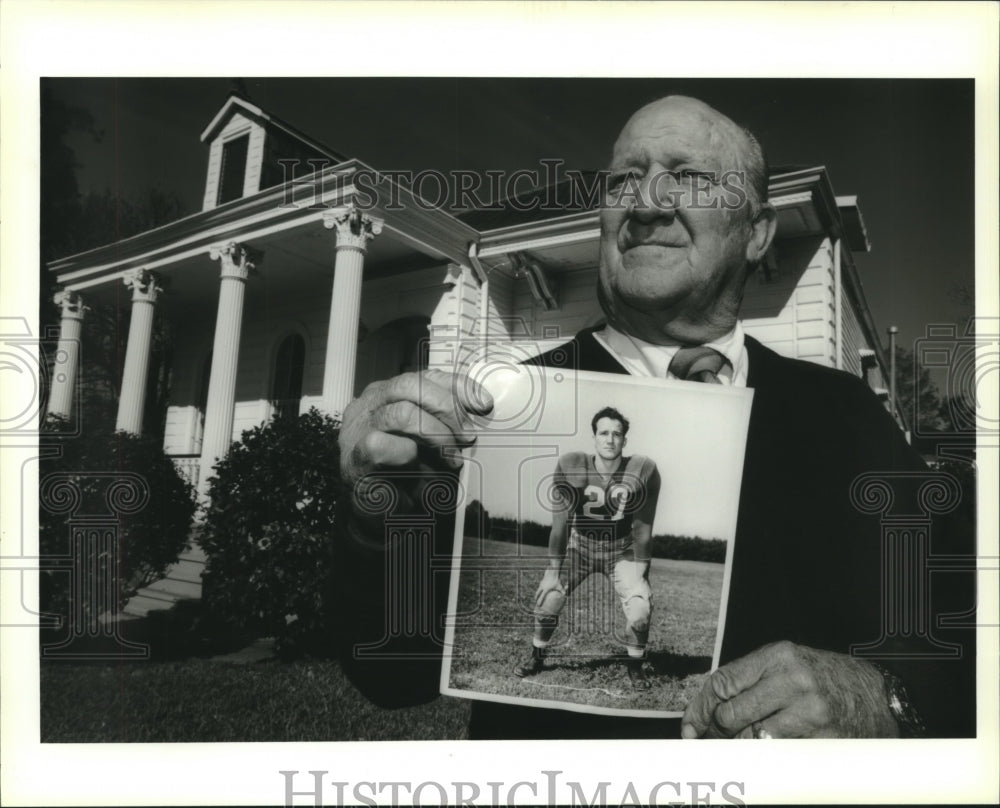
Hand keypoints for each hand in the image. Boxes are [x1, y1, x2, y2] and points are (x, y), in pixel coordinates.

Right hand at [339, 370, 492, 530]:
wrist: (380, 517)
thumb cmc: (408, 476)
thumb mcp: (435, 442)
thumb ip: (447, 422)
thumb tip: (478, 407)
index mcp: (390, 394)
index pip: (425, 376)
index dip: (457, 386)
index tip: (483, 403)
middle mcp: (370, 404)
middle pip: (409, 384)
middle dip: (447, 408)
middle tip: (467, 436)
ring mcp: (359, 428)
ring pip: (401, 413)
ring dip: (436, 436)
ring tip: (451, 460)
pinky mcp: (355, 457)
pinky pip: (385, 446)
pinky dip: (410, 459)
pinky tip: (419, 473)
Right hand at [534, 569, 564, 607]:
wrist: (552, 572)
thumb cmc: (556, 579)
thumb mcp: (560, 586)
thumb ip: (562, 591)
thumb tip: (565, 595)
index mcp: (545, 589)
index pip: (541, 597)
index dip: (539, 601)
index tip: (538, 605)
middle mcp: (542, 587)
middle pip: (537, 593)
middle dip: (536, 597)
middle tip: (536, 601)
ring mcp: (541, 583)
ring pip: (538, 589)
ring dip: (537, 593)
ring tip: (538, 596)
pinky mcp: (542, 581)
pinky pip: (540, 586)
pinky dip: (540, 589)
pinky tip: (542, 589)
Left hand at [680, 641, 898, 738]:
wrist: (877, 695)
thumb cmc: (824, 679)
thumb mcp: (785, 665)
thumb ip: (748, 681)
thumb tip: (705, 713)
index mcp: (777, 656)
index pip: (723, 682)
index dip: (701, 708)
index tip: (691, 726)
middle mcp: (792, 679)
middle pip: (732, 713)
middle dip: (718, 731)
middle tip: (715, 740)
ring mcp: (810, 710)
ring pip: (752, 737)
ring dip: (742, 746)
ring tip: (745, 744)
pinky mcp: (823, 739)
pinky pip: (779, 755)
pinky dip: (769, 756)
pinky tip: (772, 750)